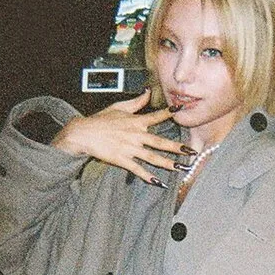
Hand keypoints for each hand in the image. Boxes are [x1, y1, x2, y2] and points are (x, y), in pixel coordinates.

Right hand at [52, 89, 193, 186]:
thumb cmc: (100, 120)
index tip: (181, 112)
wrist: (83, 133)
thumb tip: (148, 91)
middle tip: (192, 153)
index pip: (156, 117)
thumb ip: (136, 102)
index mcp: (135, 121)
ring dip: (168, 164)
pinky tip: (159, 183)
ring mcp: (129, 148)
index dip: (168, 114)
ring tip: (181, 169)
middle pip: (160, 142)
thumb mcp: (119, 107)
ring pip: (152, 157)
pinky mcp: (121, 160)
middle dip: (177, 148)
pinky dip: (148, 176)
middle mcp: (135, 135)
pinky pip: (137, 169)